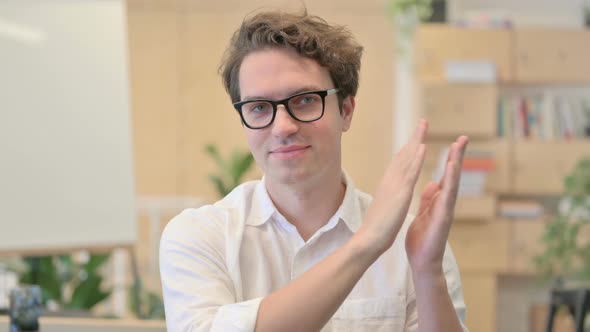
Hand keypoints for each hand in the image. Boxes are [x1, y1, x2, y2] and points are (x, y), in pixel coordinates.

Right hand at [356, 120, 427, 255]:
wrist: (368, 241)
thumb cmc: (375, 231)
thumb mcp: (384, 210)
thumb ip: (388, 200)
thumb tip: (391, 196)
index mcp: (387, 187)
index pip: (398, 164)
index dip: (407, 149)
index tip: (415, 138)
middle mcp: (389, 182)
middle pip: (402, 155)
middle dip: (413, 138)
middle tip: (423, 123)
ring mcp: (393, 186)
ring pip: (406, 159)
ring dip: (415, 141)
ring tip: (424, 127)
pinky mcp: (399, 193)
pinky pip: (409, 172)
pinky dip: (416, 158)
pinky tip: (423, 147)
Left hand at [405, 136, 468, 274]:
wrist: (422, 262)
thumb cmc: (422, 240)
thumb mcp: (424, 214)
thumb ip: (429, 199)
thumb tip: (433, 184)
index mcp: (439, 201)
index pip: (445, 176)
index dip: (449, 159)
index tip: (454, 142)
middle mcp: (445, 203)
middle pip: (453, 176)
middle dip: (458, 156)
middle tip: (463, 137)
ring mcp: (447, 210)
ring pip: (453, 184)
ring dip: (456, 165)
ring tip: (458, 147)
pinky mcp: (443, 218)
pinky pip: (447, 198)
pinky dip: (449, 183)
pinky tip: (450, 169)